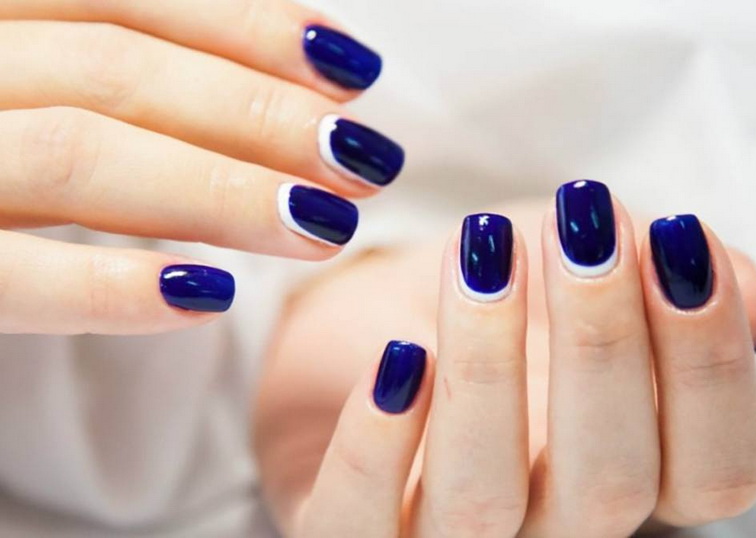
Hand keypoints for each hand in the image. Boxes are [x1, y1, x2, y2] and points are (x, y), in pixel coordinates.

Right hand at [0, 0, 402, 333]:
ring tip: (325, 224)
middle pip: (117, 69)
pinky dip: (103, 282)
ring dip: (218, 191)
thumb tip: (277, 84)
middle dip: (258, 114)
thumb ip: (100, 67)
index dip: (247, 26)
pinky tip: (206, 295)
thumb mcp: (23, 77)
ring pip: (76, 153)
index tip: (349, 69)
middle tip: (364, 160)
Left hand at [256, 184, 755, 536]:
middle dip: (604, 343)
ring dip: (490, 367)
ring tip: (483, 252)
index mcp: (628, 471)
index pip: (715, 467)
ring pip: (486, 497)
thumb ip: (658, 287)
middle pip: (612, 485)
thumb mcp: (578, 273)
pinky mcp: (354, 529)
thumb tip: (752, 297)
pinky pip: (363, 520)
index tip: (678, 235)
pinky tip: (397, 354)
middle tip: (581, 226)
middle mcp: (554, 524)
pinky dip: (380, 441)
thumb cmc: (490, 299)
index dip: (708, 360)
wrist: (366, 322)